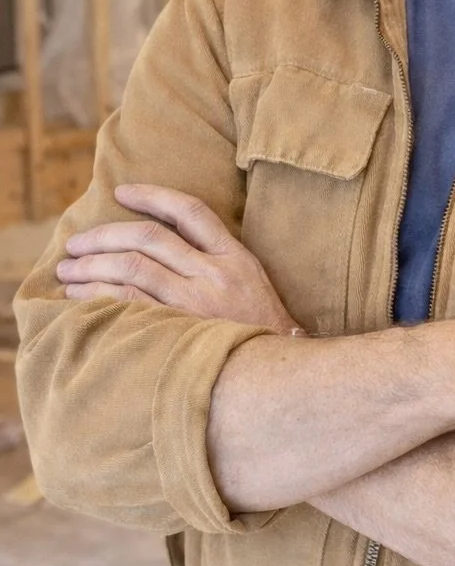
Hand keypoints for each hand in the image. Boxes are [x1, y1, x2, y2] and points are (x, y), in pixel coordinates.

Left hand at [56, 183, 298, 332]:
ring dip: (92, 265)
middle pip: (149, 237)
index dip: (153, 196)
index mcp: (235, 255)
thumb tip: (162, 247)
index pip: (190, 211)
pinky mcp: (178, 328)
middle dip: (104, 236)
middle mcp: (215, 272)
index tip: (121, 192)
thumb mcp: (251, 284)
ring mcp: (196, 301)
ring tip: (67, 271)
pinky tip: (80, 298)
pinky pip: (129, 302)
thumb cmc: (259, 331)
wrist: (275, 373)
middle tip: (74, 244)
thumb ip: (215, 262)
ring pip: (132, 267)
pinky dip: (98, 295)